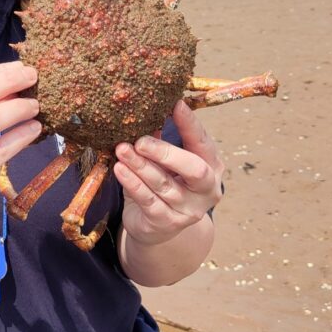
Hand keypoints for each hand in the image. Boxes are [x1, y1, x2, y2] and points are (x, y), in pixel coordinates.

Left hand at [114, 102, 223, 247]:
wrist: (158, 228)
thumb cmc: (163, 185)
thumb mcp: (166, 163)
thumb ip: (159, 141)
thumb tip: (144, 112)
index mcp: (211, 167)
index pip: (203, 143)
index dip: (190, 124)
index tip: (175, 104)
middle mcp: (206, 190)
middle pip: (194, 169)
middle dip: (166, 153)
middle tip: (140, 140)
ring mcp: (189, 209)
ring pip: (164, 184)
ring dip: (141, 166)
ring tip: (122, 150)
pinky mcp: (168, 222)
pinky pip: (149, 201)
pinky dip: (133, 184)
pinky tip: (120, 169)